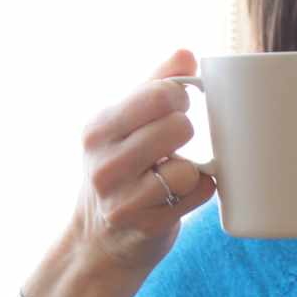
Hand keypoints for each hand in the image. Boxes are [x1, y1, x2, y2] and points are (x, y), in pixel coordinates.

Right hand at [71, 50, 217, 275]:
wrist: (98, 243)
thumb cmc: (119, 173)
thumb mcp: (122, 126)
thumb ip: (153, 85)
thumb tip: (186, 53)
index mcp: (98, 128)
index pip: (159, 93)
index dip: (179, 97)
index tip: (174, 107)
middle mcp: (104, 163)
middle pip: (179, 127)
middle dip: (186, 133)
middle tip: (172, 145)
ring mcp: (122, 199)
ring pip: (188, 167)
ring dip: (190, 169)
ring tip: (171, 174)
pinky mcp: (146, 226)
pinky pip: (197, 195)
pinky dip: (198, 192)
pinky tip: (179, 196)